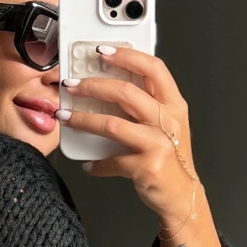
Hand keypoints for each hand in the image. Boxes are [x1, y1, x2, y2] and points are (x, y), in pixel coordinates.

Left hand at [56, 47, 202, 235]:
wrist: (183, 195)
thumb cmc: (171, 156)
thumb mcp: (166, 123)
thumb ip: (146, 102)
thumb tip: (108, 82)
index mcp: (173, 104)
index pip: (153, 68)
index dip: (126, 56)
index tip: (101, 52)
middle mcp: (168, 120)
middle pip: (126, 92)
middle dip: (92, 85)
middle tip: (70, 85)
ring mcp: (158, 144)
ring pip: (112, 124)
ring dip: (82, 118)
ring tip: (64, 115)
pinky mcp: (147, 167)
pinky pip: (112, 161)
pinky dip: (96, 163)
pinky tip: (88, 164)